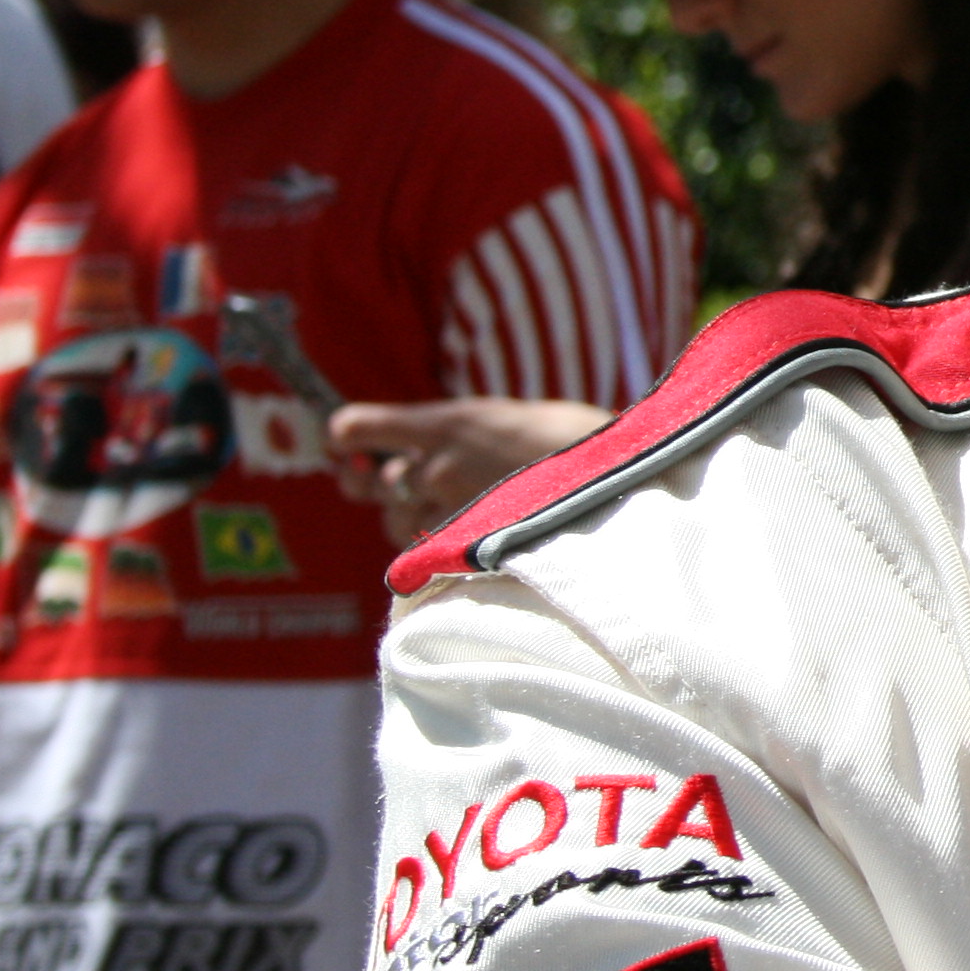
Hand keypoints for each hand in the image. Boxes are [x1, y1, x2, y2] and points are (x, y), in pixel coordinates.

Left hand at [328, 397, 611, 540]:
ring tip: (460, 510)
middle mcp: (437, 467)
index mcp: (447, 423)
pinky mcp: (465, 548)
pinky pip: (423, 553)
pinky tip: (462, 539)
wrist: (621, 483)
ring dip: (415, 517)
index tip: (353, 447)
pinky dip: (432, 548)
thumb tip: (427, 445)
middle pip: (381, 484)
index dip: (348, 440)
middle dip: (393, 485)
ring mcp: (451, 513)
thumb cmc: (580, 442)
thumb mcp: (512, 418)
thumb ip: (463, 434)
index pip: (355, 430)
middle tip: (415, 483)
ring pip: (398, 521)